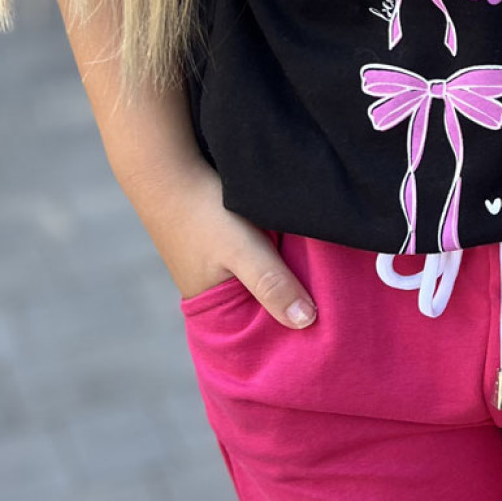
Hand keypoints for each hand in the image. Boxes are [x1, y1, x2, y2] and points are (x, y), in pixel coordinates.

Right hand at [134, 162, 317, 328]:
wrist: (168, 167)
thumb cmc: (203, 213)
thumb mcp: (243, 251)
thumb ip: (271, 284)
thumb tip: (308, 322)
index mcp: (215, 308)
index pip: (260, 333)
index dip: (289, 332)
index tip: (326, 328)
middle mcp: (218, 290)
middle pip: (266, 305)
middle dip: (293, 302)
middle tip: (333, 301)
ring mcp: (222, 265)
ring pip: (266, 278)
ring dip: (288, 274)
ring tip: (323, 273)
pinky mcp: (229, 241)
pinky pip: (262, 256)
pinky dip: (277, 253)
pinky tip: (297, 245)